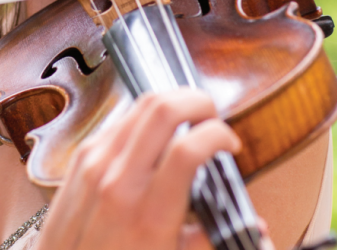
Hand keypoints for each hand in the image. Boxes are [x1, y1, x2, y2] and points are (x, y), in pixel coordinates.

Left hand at [36, 89, 272, 249]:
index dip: (219, 135)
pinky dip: (145, 118)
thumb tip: (254, 225)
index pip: (187, 150)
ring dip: (171, 102)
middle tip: (212, 117)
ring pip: (140, 105)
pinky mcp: (81, 155)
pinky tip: (156, 134)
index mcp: (148, 215)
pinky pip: (120, 120)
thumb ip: (210, 239)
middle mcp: (118, 180)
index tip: (230, 144)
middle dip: (197, 101)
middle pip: (162, 109)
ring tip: (189, 120)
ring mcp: (95, 162)